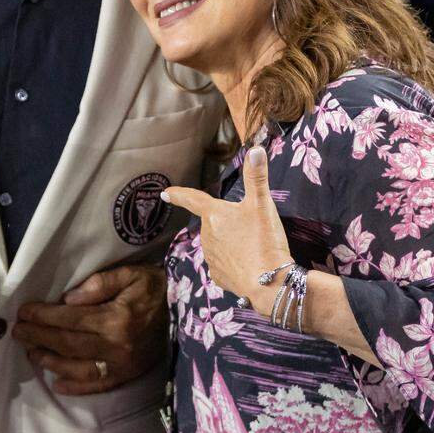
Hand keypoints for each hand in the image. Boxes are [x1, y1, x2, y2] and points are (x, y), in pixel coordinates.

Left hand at [12, 264, 167, 393]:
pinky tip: (57, 382)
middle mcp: (117, 346)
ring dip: (51, 362)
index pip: (69, 319)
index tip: (24, 312)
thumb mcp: (131, 274)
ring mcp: (122, 366)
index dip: (43, 316)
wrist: (187, 309)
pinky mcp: (128, 376)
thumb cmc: (155, 287)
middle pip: (68, 344)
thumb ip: (100, 284)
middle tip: (18, 332)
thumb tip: (68, 298)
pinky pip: (98, 386)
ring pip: (78, 368)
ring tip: (31, 353)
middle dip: (39, 338)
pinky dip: (76, 387)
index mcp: (115, 319)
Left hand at [163, 146, 291, 314]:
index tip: (165, 193)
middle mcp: (206, 236)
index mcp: (213, 215)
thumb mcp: (262, 205)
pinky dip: (234, 263)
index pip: (192, 199)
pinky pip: (224, 264)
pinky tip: (248, 264)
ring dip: (231, 243)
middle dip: (228, 224)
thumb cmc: (263, 240)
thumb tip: (257, 149)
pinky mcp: (218, 277)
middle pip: (214, 223)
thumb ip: (257, 177)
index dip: (179, 194)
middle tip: (251, 229)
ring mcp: (210, 258)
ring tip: (253, 247)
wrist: (269, 284)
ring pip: (218, 244)